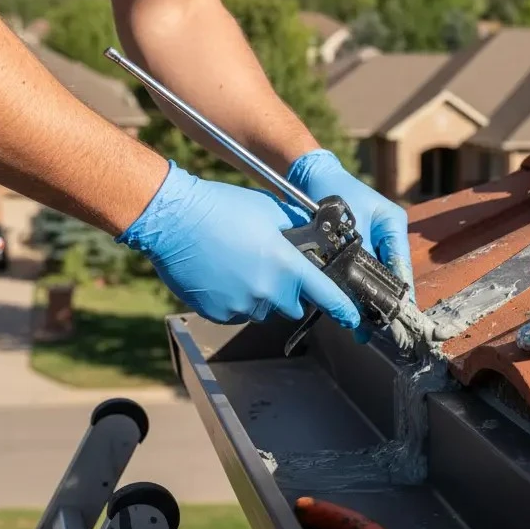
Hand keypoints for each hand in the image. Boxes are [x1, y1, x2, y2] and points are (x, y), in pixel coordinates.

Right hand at [117, 160, 360, 329]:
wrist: (174, 220)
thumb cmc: (223, 208)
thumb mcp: (272, 210)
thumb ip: (298, 230)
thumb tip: (316, 239)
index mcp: (286, 265)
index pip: (326, 295)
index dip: (344, 310)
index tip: (354, 320)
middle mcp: (267, 291)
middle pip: (293, 305)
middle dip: (290, 292)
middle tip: (274, 266)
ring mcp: (241, 306)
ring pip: (264, 309)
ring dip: (262, 294)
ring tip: (242, 263)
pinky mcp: (218, 313)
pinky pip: (238, 312)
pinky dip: (238, 298)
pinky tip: (225, 273)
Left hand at [287, 150, 414, 350]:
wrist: (312, 177)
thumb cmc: (333, 193)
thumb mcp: (350, 225)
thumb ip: (359, 255)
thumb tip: (362, 289)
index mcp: (394, 225)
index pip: (401, 266)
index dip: (397, 294)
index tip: (393, 317)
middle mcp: (389, 235)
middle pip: (390, 276)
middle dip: (381, 302)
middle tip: (373, 328)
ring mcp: (375, 242)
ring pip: (375, 277)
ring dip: (368, 299)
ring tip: (362, 326)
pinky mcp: (359, 247)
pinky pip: (361, 272)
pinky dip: (357, 288)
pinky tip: (351, 307)